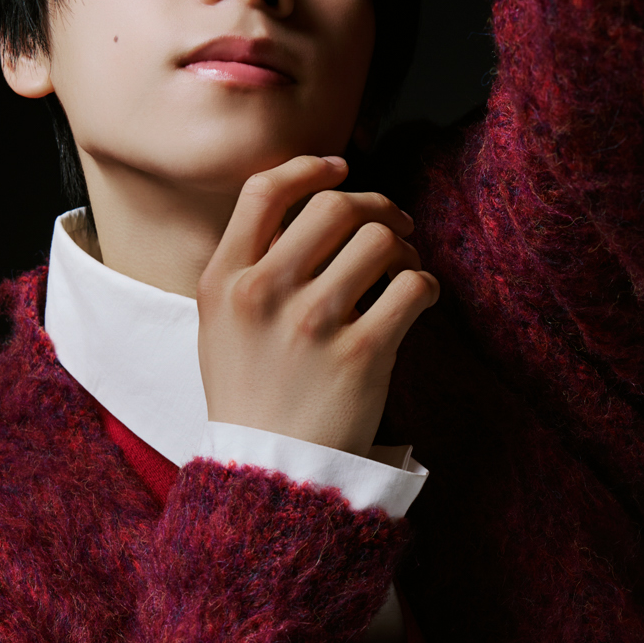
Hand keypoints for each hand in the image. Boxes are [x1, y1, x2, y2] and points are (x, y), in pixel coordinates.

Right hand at [196, 155, 438, 457]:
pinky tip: (418, 300)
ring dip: (403, 247)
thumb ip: (248, 267)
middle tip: (393, 224)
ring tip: (403, 269)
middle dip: (374, 206)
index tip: (340, 169)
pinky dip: (424, 285)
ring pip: (379, 239)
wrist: (271, 473)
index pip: (263, 191)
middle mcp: (264, 293)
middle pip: (333, 206)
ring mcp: (313, 323)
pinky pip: (412, 286)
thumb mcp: (219, 326)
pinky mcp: (361, 353)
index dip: (309, 168)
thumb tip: (307, 206)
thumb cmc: (251, 396)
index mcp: (223, 281)